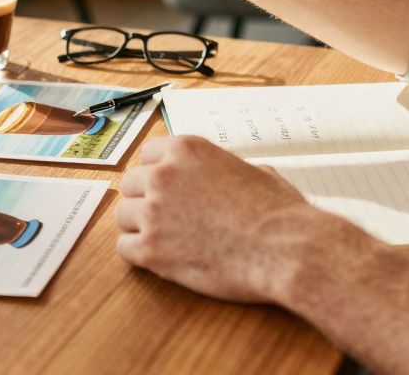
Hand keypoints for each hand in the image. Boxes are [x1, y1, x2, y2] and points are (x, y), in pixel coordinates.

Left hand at [114, 135, 319, 302]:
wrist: (285, 249)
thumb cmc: (279, 213)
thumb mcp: (255, 171)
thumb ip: (227, 169)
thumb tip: (230, 174)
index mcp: (187, 150)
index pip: (148, 154)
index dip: (157, 173)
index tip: (165, 187)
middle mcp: (163, 175)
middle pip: (131, 184)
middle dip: (145, 199)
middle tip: (165, 217)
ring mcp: (153, 212)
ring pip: (123, 216)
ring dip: (139, 226)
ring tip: (164, 239)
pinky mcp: (151, 250)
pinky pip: (124, 248)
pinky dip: (139, 254)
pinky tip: (159, 257)